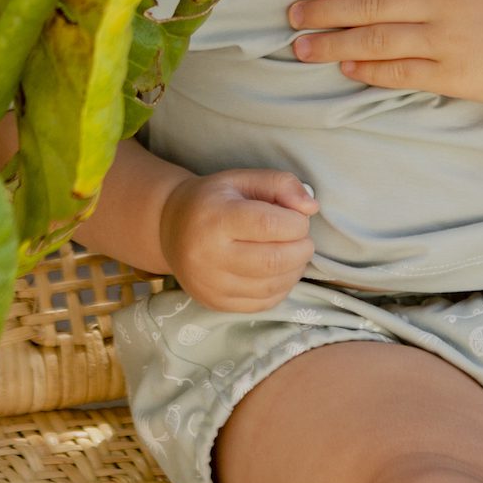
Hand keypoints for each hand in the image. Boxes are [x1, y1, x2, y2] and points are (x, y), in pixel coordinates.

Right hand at [159, 169, 318, 312]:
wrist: (170, 228)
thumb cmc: (214, 199)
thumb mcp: (243, 179)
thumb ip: (281, 184)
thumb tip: (311, 207)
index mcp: (215, 218)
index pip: (269, 225)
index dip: (297, 223)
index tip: (298, 218)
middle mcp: (208, 255)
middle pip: (273, 260)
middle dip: (302, 248)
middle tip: (301, 237)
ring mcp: (210, 284)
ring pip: (272, 286)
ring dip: (295, 269)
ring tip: (292, 252)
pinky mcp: (215, 303)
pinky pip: (263, 303)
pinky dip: (281, 287)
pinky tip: (279, 270)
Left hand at [287, 0, 482, 109]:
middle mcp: (441, 2)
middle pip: (369, 4)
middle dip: (324, 11)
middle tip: (292, 17)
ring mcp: (444, 40)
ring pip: (375, 39)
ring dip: (333, 44)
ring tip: (302, 48)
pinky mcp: (449, 75)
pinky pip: (399, 72)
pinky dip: (368, 70)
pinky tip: (345, 68)